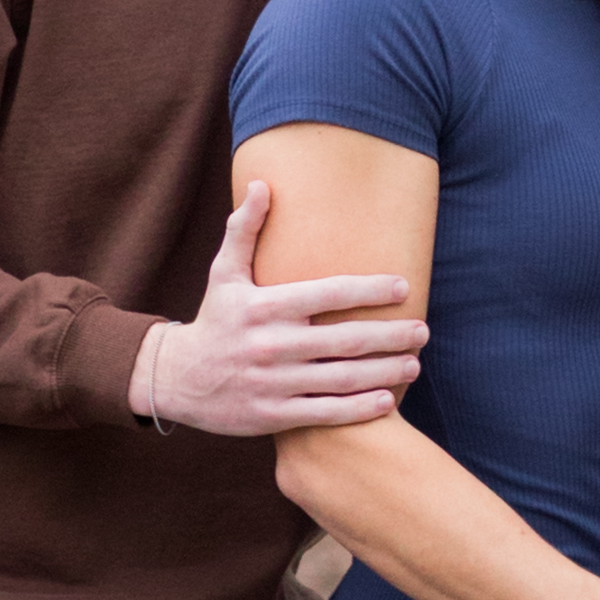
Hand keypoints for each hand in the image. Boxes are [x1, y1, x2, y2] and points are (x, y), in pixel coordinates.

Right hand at [133, 189, 424, 436]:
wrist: (176, 379)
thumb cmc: (213, 320)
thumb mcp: (223, 273)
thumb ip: (244, 230)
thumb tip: (261, 184)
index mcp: (264, 306)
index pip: (328, 293)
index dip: (370, 290)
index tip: (403, 287)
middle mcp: (271, 344)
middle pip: (345, 340)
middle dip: (390, 336)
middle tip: (423, 331)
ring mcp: (273, 383)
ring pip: (341, 379)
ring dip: (384, 372)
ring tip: (414, 364)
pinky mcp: (273, 416)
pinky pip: (325, 414)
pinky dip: (359, 409)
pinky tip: (387, 400)